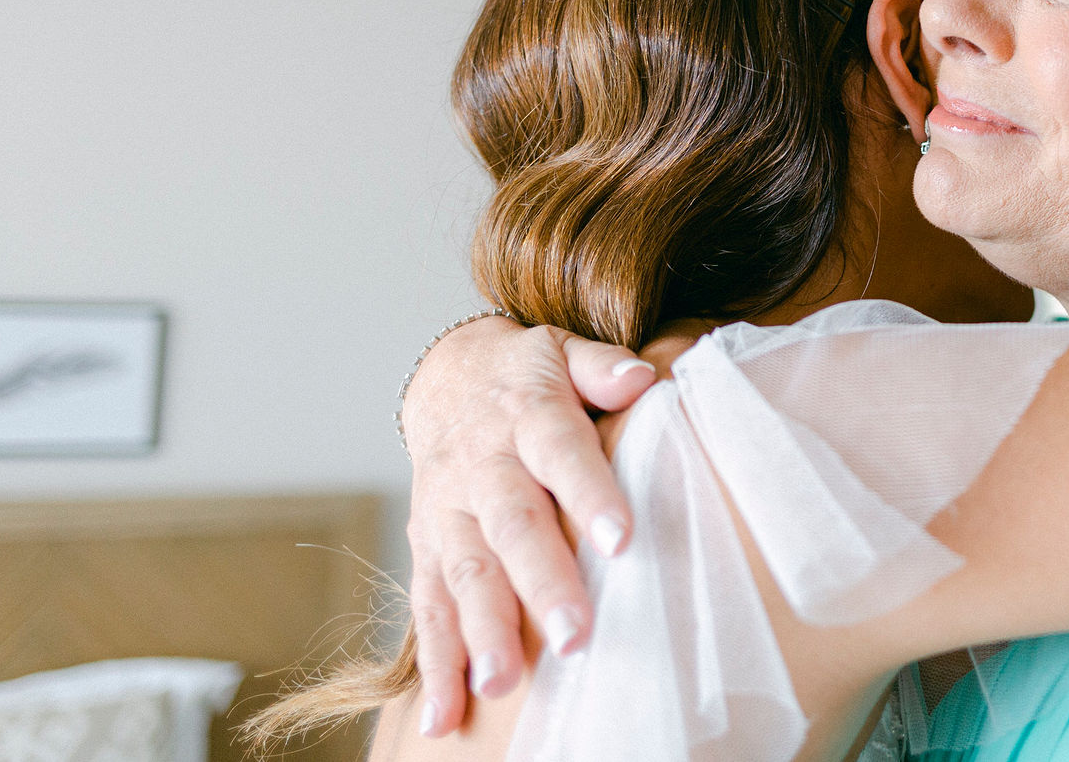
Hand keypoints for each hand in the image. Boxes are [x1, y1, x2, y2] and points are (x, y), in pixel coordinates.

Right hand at [399, 314, 655, 735]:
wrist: (448, 378)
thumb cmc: (529, 374)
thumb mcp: (563, 350)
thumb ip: (601, 367)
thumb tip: (642, 376)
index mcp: (526, 415)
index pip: (560, 452)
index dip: (589, 493)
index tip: (621, 540)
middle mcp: (481, 467)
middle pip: (511, 525)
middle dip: (541, 583)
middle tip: (573, 637)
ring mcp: (448, 511)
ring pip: (463, 573)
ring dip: (481, 632)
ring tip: (503, 685)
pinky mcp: (426, 547)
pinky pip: (426, 607)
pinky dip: (435, 664)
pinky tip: (443, 717)